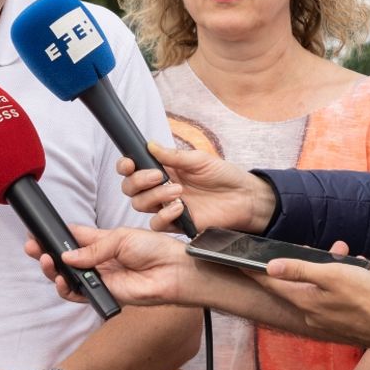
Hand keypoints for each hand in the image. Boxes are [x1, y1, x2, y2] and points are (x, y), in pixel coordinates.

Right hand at [24, 225, 196, 306]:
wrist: (173, 270)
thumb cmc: (154, 249)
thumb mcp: (120, 238)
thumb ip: (93, 248)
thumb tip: (67, 256)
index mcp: (100, 241)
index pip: (71, 237)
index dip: (54, 235)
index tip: (37, 231)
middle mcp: (96, 260)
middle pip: (64, 258)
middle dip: (45, 252)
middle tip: (32, 247)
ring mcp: (99, 277)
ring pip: (67, 277)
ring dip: (52, 270)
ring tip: (45, 261)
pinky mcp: (104, 293)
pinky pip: (79, 294)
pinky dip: (66, 288)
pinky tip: (61, 280)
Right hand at [119, 142, 275, 232]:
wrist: (244, 197)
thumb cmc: (223, 175)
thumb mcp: (199, 160)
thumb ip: (173, 156)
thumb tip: (150, 145)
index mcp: (162, 170)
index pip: (133, 169)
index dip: (125, 166)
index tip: (129, 163)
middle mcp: (159, 189)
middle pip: (130, 188)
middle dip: (138, 181)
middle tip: (158, 176)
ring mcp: (166, 207)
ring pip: (140, 204)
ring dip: (155, 195)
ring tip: (178, 190)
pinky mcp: (176, 223)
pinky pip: (156, 223)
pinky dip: (164, 214)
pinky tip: (181, 207)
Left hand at [247, 243, 369, 348]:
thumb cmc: (367, 299)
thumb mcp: (330, 275)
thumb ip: (298, 270)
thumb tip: (270, 267)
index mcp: (304, 302)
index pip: (271, 285)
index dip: (255, 271)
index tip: (240, 263)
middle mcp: (312, 313)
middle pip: (297, 283)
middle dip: (304, 262)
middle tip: (313, 247)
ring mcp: (328, 319)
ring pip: (319, 286)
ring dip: (328, 267)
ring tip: (344, 253)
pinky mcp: (343, 320)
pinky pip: (335, 295)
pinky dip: (342, 279)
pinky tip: (356, 268)